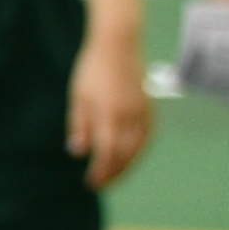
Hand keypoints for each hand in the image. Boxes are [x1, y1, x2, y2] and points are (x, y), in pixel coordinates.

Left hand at [68, 25, 151, 186]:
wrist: (119, 45)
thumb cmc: (92, 70)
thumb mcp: (79, 97)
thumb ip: (79, 125)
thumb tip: (79, 152)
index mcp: (109, 114)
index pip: (107, 153)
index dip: (101, 172)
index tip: (91, 183)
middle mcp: (129, 116)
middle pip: (125, 155)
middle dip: (113, 173)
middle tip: (101, 184)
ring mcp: (142, 111)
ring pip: (138, 148)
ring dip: (127, 166)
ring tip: (114, 176)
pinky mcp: (149, 107)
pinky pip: (147, 136)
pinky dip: (139, 150)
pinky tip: (129, 156)